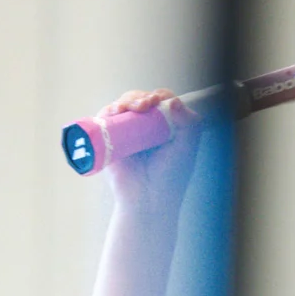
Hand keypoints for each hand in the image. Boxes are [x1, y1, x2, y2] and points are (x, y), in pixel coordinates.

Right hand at [99, 89, 201, 214]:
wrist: (147, 198)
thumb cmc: (170, 176)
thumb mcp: (186, 148)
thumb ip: (189, 124)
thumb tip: (173, 101)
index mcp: (165, 127)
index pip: (161, 102)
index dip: (160, 96)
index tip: (160, 100)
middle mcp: (144, 127)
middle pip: (140, 100)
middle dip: (141, 97)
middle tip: (145, 105)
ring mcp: (125, 131)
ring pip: (122, 105)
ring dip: (126, 101)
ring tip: (132, 108)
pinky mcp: (108, 138)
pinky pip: (105, 119)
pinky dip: (108, 111)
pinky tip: (115, 111)